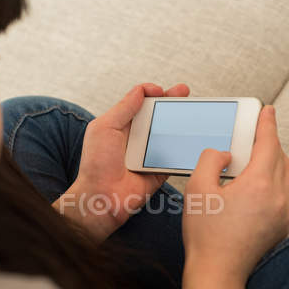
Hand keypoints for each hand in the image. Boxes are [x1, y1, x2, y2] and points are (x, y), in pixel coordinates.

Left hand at [54, 83, 189, 241]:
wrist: (102, 198)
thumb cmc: (96, 165)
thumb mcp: (104, 128)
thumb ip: (123, 108)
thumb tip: (141, 90)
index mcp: (121, 124)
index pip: (140, 102)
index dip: (152, 93)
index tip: (161, 91)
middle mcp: (135, 137)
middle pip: (158, 114)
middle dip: (172, 102)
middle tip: (184, 93)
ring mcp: (148, 152)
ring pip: (168, 132)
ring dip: (181, 122)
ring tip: (193, 111)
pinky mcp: (159, 168)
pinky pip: (174, 155)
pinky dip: (184, 147)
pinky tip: (192, 136)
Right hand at [182, 105, 288, 285]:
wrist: (217, 272)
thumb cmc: (205, 234)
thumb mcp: (196, 187)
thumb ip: (211, 160)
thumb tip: (226, 155)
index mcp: (259, 184)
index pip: (269, 143)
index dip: (267, 124)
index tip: (268, 111)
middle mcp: (279, 197)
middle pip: (281, 157)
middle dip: (270, 142)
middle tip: (254, 135)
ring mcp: (285, 214)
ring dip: (277, 161)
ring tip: (258, 159)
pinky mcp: (284, 227)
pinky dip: (284, 184)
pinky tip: (269, 187)